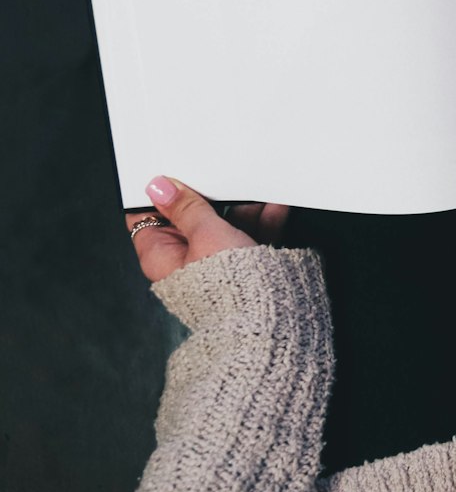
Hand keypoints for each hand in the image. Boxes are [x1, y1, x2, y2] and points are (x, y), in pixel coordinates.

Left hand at [126, 176, 289, 282]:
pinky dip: (258, 222)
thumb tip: (160, 188)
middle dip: (207, 198)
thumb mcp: (205, 233)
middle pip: (189, 219)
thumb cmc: (230, 286)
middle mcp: (184, 262)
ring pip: (222, 227)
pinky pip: (246, 238)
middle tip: (217, 178)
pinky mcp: (239, 270)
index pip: (147, 216)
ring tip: (253, 192)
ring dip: (239, 208)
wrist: (268, 317)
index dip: (157, 193)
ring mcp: (213, 266)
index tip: (171, 174)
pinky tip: (271, 207)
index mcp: (161, 256)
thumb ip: (185, 207)